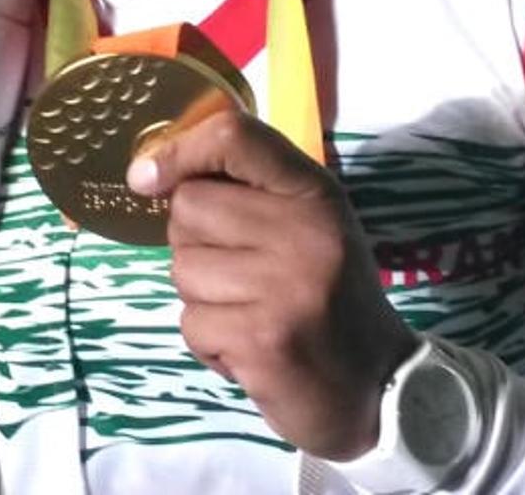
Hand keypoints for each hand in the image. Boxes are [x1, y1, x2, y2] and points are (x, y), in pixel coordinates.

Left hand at [127, 111, 416, 459]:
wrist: (378, 388)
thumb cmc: (329, 299)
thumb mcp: (307, 227)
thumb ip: (247, 192)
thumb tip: (147, 174)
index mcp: (314, 193)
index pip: (234, 136)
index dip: (178, 149)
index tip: (146, 178)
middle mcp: (303, 230)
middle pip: (189, 206)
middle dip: (194, 244)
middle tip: (240, 276)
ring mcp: (283, 285)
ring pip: (182, 269)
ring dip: (202, 299)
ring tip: (251, 315)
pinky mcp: (262, 339)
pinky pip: (191, 324)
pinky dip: (210, 344)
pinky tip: (251, 350)